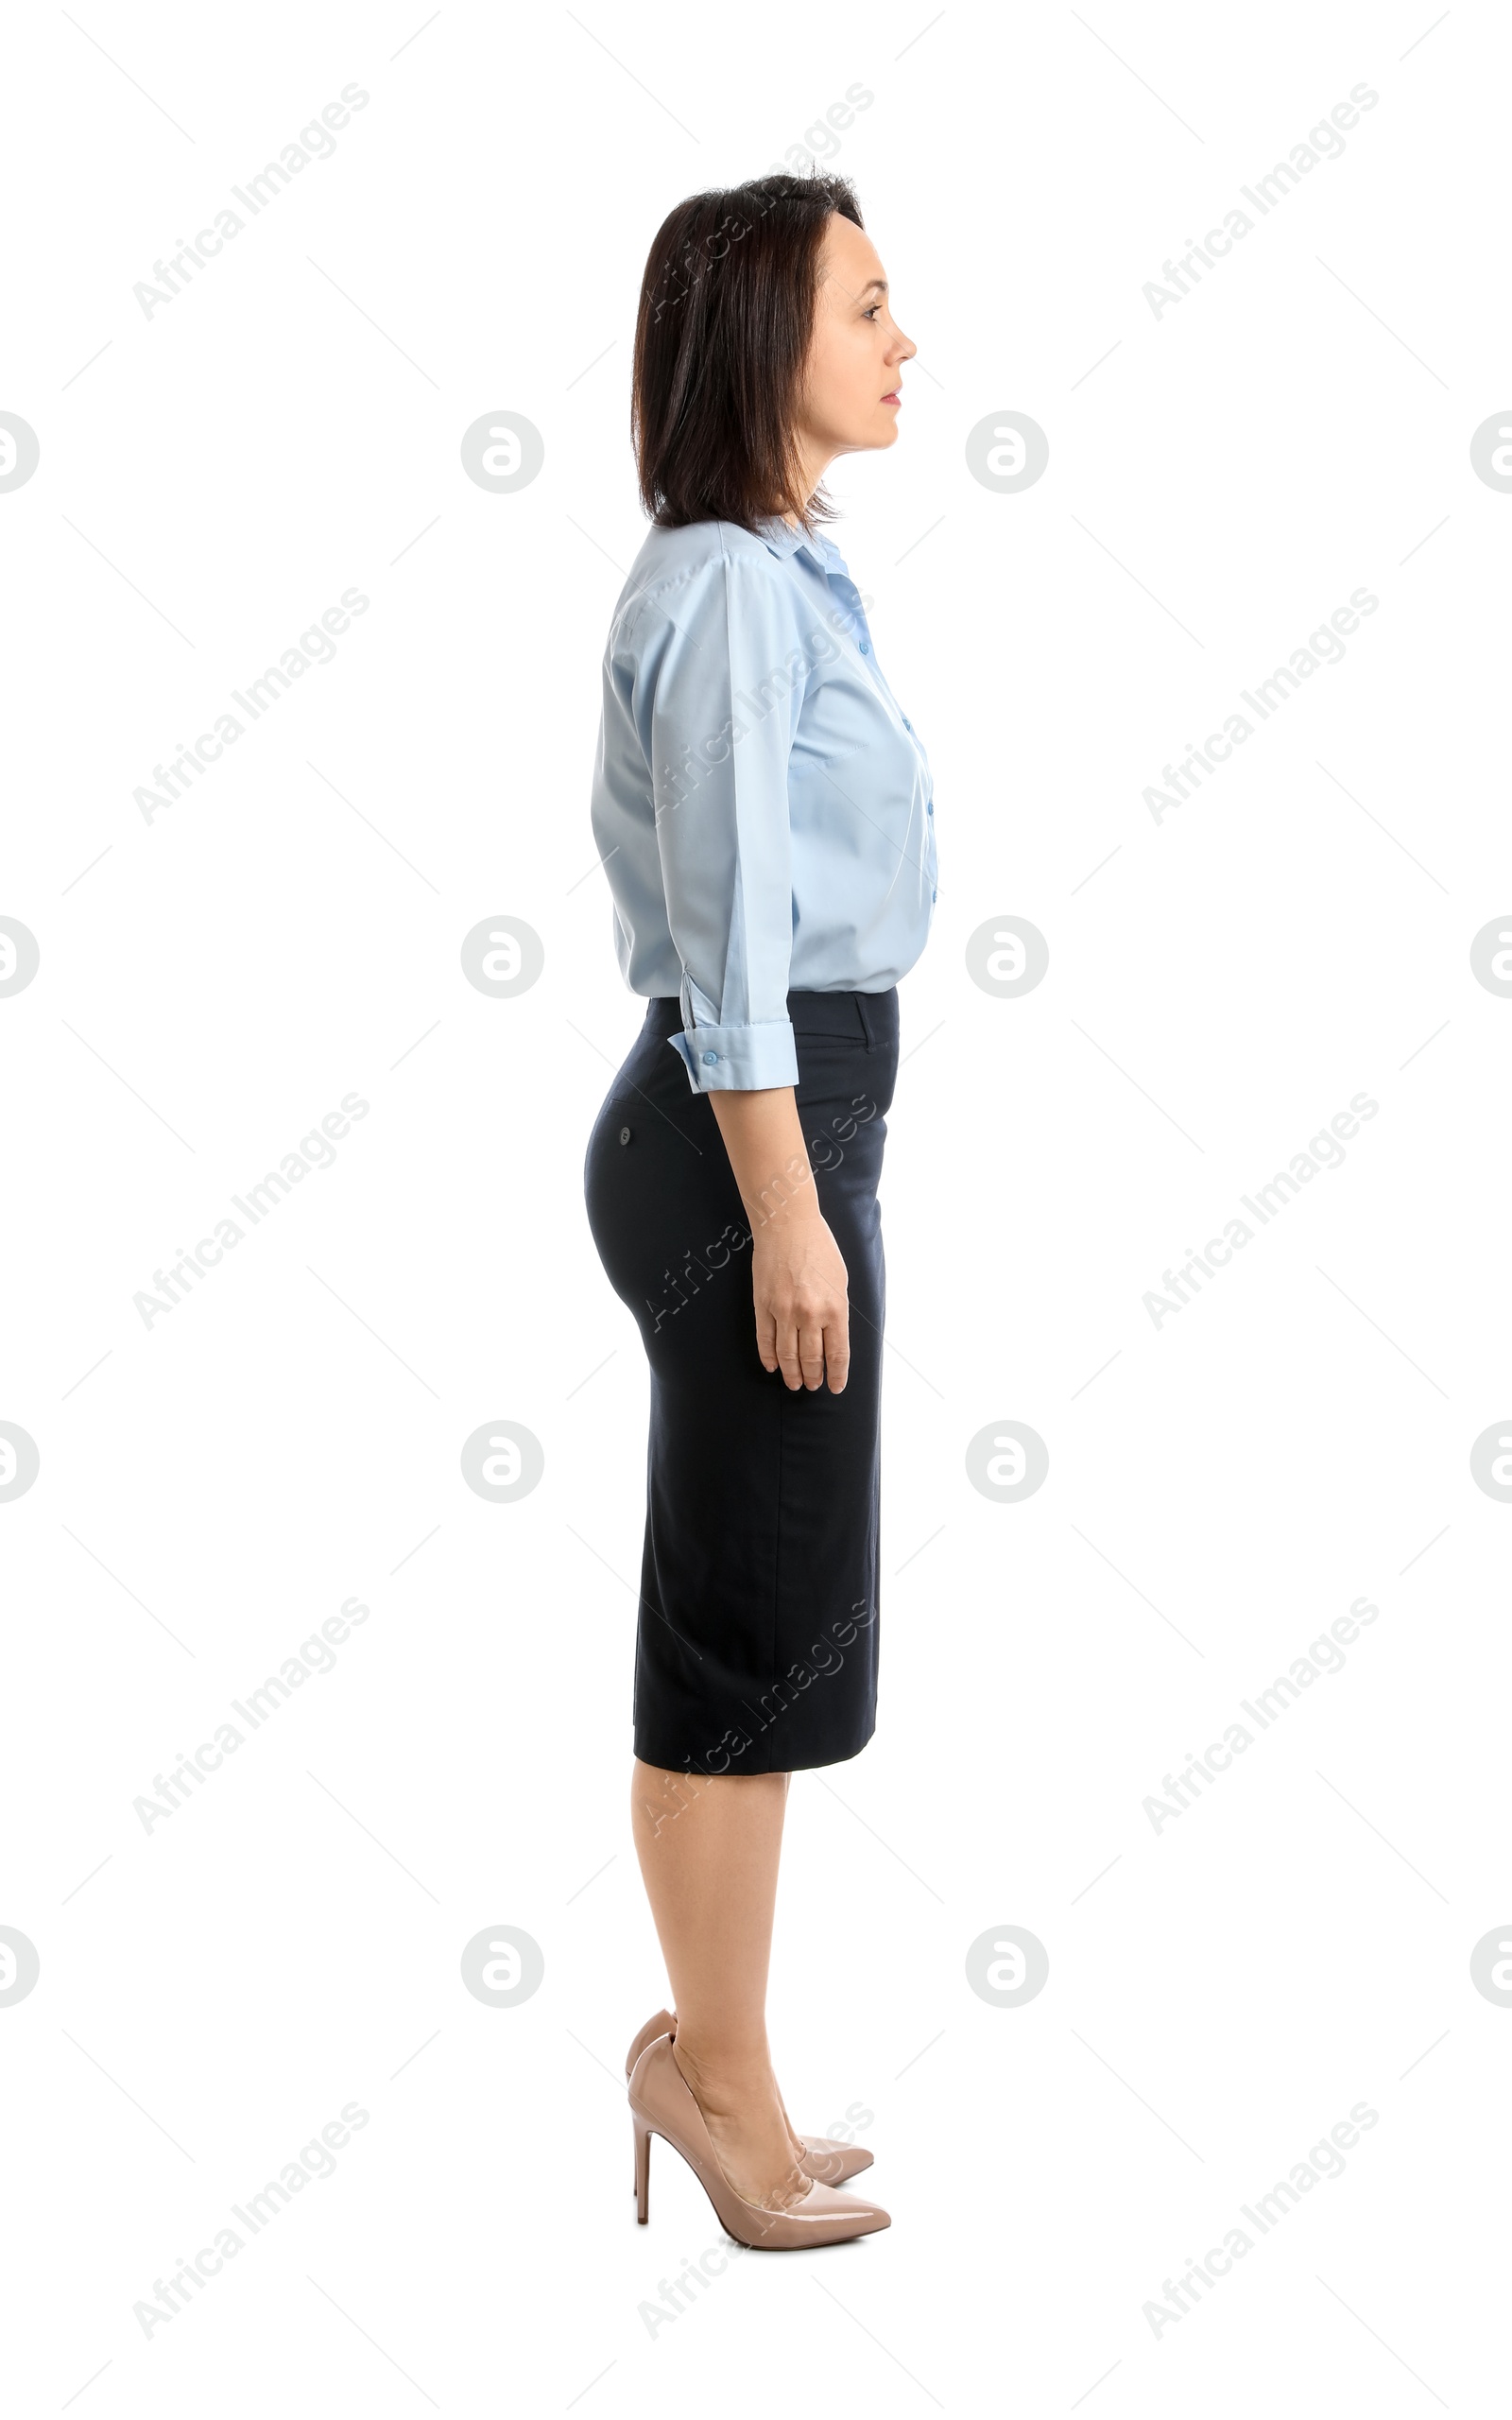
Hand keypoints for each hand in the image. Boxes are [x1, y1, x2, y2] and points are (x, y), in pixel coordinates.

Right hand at [752, 1209, 849, 1391]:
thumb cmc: (819, 1248)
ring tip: (794, 1384)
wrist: (787, 1225)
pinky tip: (773, 1366)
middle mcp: (810, 1314)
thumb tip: (832, 1336)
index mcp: (835, 1308)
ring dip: (792, 1374)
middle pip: (812, 1359)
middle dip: (813, 1377)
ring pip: (787, 1355)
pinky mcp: (763, 1305)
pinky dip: (769, 1357)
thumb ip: (836, 1310)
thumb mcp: (840, 1280)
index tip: (836, 1386)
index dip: (837, 1375)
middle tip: (812, 1386)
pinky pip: (765, 1340)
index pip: (838, 1354)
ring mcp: (784, 1311)